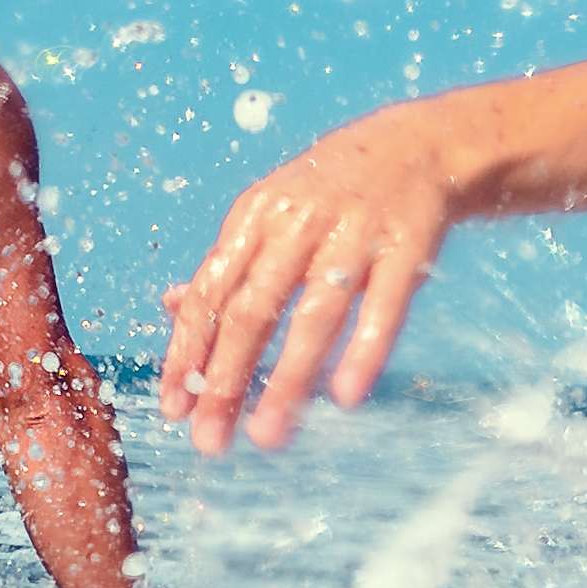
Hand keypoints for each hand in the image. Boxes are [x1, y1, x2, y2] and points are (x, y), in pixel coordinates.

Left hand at [159, 114, 456, 453]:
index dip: (187, 352)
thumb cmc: (329, 194)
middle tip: (210, 442)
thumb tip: (170, 309)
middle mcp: (299, 224)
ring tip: (268, 436)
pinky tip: (346, 396)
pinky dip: (364, 350)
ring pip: (314, 314)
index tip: (173, 409)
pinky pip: (384, 305)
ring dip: (288, 380)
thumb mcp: (270, 215)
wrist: (416, 145)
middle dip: (226, 380)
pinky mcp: (407, 245)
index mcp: (255, 217)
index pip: (210, 293)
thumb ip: (227, 264)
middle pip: (253, 310)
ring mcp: (355, 233)